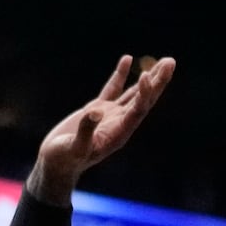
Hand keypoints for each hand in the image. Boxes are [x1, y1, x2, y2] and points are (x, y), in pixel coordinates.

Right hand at [28, 54, 175, 205]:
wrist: (55, 165)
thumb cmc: (64, 160)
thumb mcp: (74, 148)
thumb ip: (85, 131)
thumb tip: (95, 112)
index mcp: (118, 134)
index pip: (138, 110)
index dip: (145, 93)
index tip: (145, 75)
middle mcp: (120, 124)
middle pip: (144, 100)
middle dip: (158, 82)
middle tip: (170, 62)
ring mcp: (110, 116)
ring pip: (134, 93)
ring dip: (149, 77)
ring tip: (165, 61)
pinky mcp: (98, 110)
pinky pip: (114, 90)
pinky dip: (121, 75)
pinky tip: (127, 60)